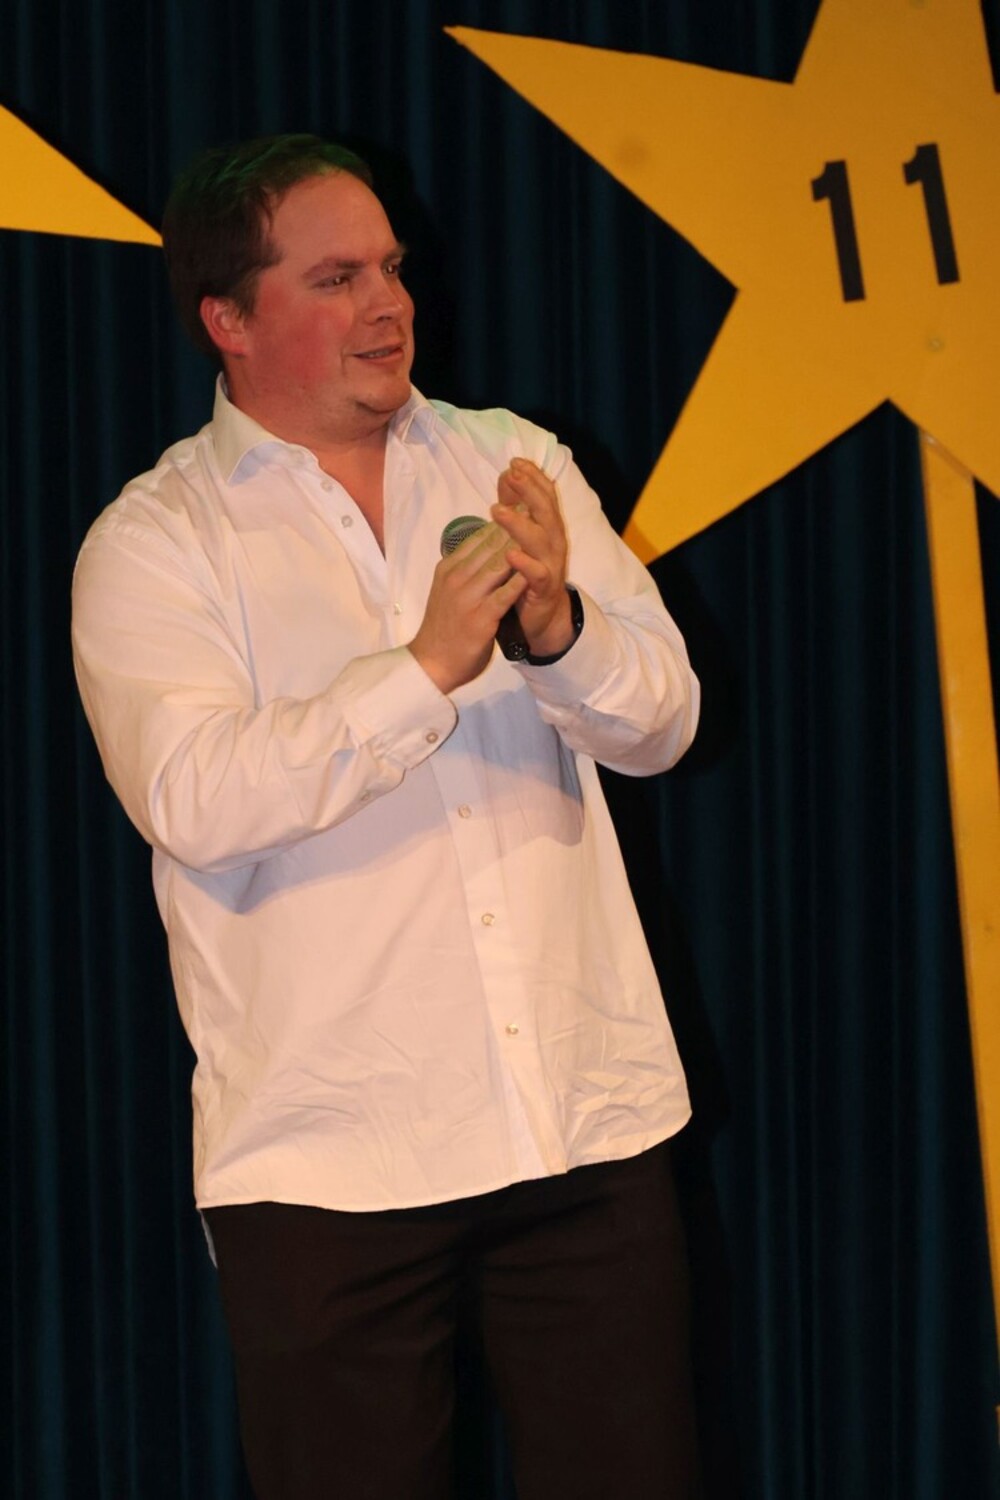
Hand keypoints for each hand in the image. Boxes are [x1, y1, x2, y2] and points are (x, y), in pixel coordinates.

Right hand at [408, 522, 526, 692]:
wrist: (431, 662)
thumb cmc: (443, 627)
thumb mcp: (446, 589)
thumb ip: (463, 569)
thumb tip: (481, 547)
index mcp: (448, 568)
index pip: (478, 538)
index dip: (502, 522)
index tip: (521, 508)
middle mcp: (456, 578)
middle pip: (490, 546)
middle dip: (514, 527)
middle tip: (535, 512)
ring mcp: (468, 598)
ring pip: (499, 564)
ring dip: (520, 548)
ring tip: (540, 535)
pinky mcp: (481, 618)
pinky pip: (505, 594)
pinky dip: (520, 581)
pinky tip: (535, 571)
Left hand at [492, 458, 573, 656]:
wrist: (541, 616)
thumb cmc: (527, 571)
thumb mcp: (521, 534)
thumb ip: (515, 504)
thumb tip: (508, 473)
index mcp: (548, 527)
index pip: (545, 494)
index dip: (533, 477)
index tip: (514, 461)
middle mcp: (554, 542)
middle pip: (546, 511)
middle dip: (529, 491)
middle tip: (511, 475)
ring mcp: (551, 564)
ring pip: (541, 540)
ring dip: (519, 524)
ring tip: (496, 510)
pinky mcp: (544, 588)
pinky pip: (536, 574)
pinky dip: (524, 563)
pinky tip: (510, 554)